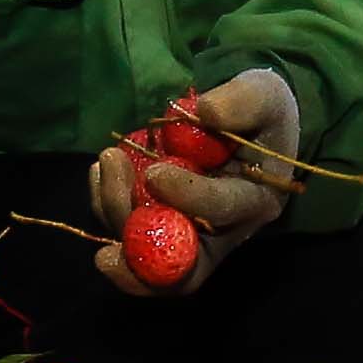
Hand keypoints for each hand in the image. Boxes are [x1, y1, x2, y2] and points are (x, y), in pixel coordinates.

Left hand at [89, 68, 297, 293]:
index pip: (222, 211)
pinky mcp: (162, 224)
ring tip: (107, 161)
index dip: (188, 198)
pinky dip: (106, 205)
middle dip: (138, 251)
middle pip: (180, 267)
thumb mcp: (263, 95)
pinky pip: (127, 230)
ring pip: (145, 251)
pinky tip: (100, 172)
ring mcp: (189, 233)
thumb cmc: (261, 112)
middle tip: (106, 228)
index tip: (155, 172)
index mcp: (254, 202)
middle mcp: (222, 231)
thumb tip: (205, 112)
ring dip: (114, 212)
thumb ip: (242, 102)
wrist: (250, 124)